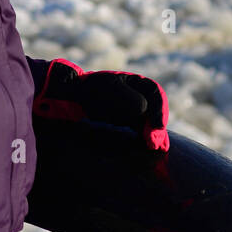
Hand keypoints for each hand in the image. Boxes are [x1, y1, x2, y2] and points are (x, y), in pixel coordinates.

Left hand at [32, 58, 168, 151]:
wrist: (71, 97)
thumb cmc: (90, 90)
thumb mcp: (109, 89)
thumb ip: (127, 98)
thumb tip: (143, 110)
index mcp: (137, 82)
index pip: (156, 95)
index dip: (159, 111)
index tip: (156, 128)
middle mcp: (138, 96)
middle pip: (155, 111)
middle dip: (156, 127)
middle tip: (154, 144)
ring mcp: (133, 110)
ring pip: (149, 123)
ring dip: (152, 135)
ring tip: (151, 148)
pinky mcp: (126, 122)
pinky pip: (140, 130)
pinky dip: (143, 138)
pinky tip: (142, 147)